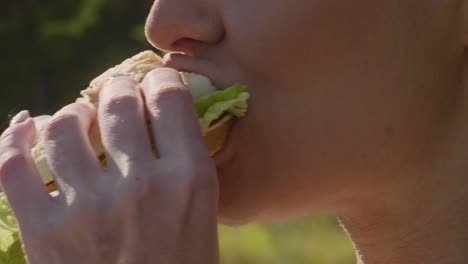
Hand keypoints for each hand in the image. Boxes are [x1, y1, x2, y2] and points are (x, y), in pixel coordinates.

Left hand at [0, 68, 218, 263]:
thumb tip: (164, 120)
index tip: (153, 83)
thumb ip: (186, 165)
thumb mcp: (202, 216)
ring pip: (65, 124)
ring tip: (77, 117)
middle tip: (116, 91)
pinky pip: (14, 165)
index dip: (160, 81)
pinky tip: (24, 129)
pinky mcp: (46, 231)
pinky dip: (14, 138)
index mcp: (189, 179)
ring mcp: (90, 207)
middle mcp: (142, 184)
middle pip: (119, 102)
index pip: (170, 98)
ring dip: (71, 112)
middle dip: (118, 88)